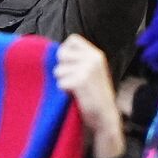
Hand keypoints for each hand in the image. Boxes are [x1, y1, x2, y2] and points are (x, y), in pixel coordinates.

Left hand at [53, 35, 125, 157]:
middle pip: (61, 54)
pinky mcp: (81, 81)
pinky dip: (64, 91)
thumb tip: (52, 51)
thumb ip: (77, 60)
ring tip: (74, 90)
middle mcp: (94, 58)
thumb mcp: (91, 71)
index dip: (65, 50)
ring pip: (58, 70)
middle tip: (71, 80)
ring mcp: (88, 69)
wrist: (105, 117)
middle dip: (61, 68)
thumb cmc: (94, 95)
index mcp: (96, 54)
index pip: (73, 40)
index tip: (68, 63)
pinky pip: (60, 83)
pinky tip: (74, 96)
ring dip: (62, 81)